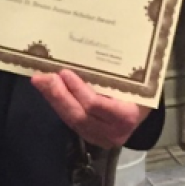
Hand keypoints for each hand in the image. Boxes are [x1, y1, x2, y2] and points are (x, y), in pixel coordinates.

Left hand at [30, 68, 150, 148]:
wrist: (144, 111)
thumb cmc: (140, 89)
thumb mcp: (133, 81)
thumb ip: (113, 73)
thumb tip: (89, 48)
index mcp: (128, 115)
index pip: (96, 105)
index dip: (78, 89)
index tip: (65, 72)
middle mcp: (114, 131)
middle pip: (79, 114)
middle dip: (58, 94)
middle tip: (43, 76)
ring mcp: (101, 137)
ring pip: (71, 120)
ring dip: (53, 99)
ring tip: (40, 81)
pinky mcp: (89, 137)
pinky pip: (70, 121)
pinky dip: (58, 105)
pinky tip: (47, 91)